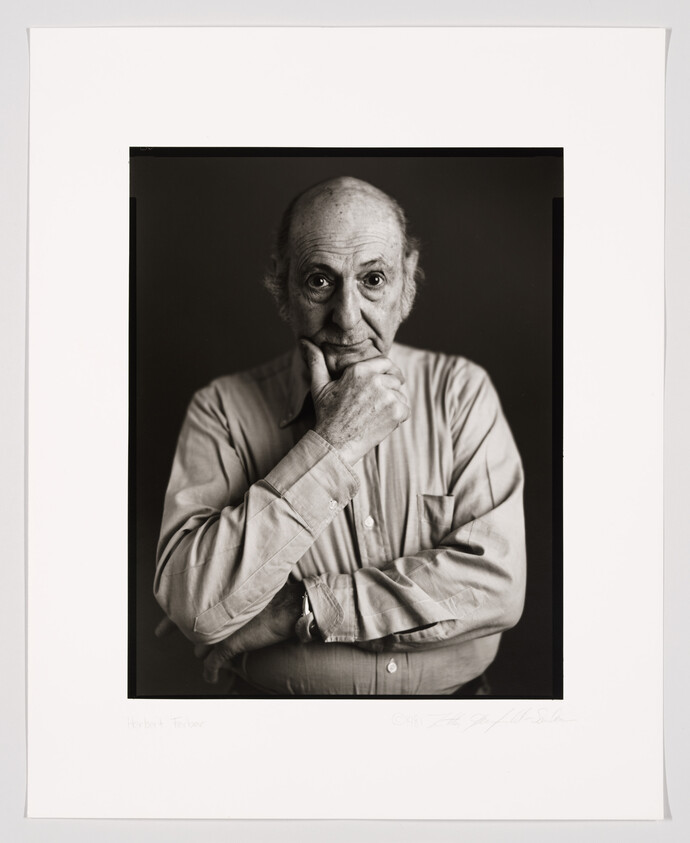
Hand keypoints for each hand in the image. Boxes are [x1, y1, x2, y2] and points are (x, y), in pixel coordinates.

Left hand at [201, 580, 303, 683]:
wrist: (284, 609)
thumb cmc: (272, 602)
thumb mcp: (249, 601)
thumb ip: (235, 608)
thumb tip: (234, 615)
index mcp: (219, 603)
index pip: (202, 620)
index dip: (209, 631)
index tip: (217, 636)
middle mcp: (215, 615)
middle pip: (199, 636)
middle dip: (207, 645)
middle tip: (220, 648)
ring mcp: (219, 630)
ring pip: (201, 651)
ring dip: (209, 658)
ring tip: (219, 662)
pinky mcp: (226, 645)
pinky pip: (210, 664)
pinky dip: (210, 673)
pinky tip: (212, 678)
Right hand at [301, 339, 409, 465]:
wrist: (335, 443)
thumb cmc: (326, 415)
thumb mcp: (319, 385)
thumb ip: (316, 361)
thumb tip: (304, 342)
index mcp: (359, 370)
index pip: (386, 362)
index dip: (388, 372)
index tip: (387, 380)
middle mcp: (375, 379)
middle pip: (396, 379)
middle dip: (390, 389)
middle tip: (377, 404)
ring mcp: (387, 395)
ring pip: (401, 394)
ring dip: (393, 404)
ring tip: (376, 414)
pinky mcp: (396, 411)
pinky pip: (405, 408)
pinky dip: (398, 416)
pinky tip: (381, 422)